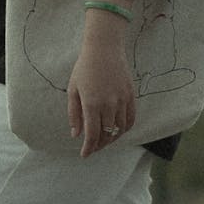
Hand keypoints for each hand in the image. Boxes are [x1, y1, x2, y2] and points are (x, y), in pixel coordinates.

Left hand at [67, 39, 135, 157]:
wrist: (104, 49)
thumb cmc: (84, 68)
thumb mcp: (73, 90)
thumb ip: (74, 113)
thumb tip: (76, 134)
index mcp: (92, 104)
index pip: (92, 134)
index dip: (88, 148)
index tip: (84, 154)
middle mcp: (108, 104)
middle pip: (106, 135)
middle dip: (99, 145)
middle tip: (92, 148)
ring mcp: (122, 100)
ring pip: (120, 129)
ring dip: (112, 139)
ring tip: (104, 141)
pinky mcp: (131, 96)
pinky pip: (130, 119)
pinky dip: (124, 129)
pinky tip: (118, 131)